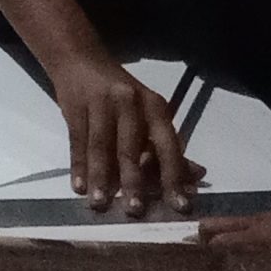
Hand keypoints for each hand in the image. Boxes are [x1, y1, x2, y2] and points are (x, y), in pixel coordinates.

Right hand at [46, 51, 203, 213]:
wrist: (80, 59)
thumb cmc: (120, 95)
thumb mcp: (148, 112)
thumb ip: (167, 146)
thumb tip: (195, 177)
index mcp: (154, 106)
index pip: (167, 145)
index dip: (173, 176)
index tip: (179, 205)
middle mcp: (129, 102)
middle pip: (131, 148)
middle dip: (133, 181)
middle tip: (135, 210)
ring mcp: (99, 103)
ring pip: (101, 147)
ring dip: (101, 177)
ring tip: (100, 204)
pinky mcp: (74, 106)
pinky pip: (77, 141)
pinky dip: (78, 166)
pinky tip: (78, 186)